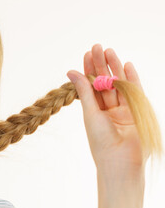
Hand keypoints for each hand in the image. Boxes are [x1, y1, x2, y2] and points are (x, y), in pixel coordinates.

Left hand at [67, 44, 146, 173]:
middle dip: (101, 65)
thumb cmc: (100, 140)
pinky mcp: (137, 111)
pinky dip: (131, 78)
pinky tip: (127, 64)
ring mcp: (123, 109)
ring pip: (118, 84)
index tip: (86, 54)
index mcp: (94, 110)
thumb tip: (71, 71)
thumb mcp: (91, 112)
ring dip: (114, 67)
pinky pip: (134, 91)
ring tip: (109, 51)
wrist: (121, 160)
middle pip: (104, 82)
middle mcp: (108, 108)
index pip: (90, 85)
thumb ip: (84, 90)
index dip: (88, 70)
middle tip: (97, 47)